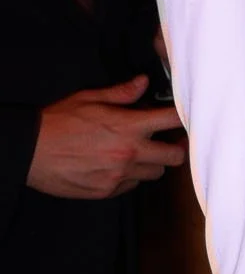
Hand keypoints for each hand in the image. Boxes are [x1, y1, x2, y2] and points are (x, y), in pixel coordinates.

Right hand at [27, 77, 184, 199]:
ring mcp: (119, 175)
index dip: (185, 118)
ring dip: (153, 163)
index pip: (173, 121)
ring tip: (141, 154)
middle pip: (175, 156)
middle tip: (170, 141)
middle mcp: (129, 153)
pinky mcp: (106, 190)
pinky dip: (131, 177)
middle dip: (176, 148)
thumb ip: (121, 93)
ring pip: (155, 173)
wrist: (28, 151)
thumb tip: (143, 83)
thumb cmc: (57, 123)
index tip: (187, 118)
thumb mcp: (89, 99)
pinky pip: (132, 186)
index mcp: (129, 126)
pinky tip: (119, 167)